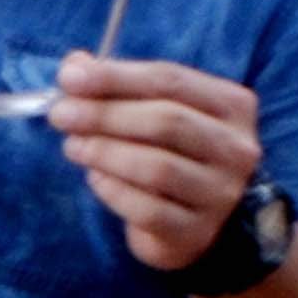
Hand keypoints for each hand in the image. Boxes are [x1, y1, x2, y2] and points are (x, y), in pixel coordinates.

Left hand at [48, 52, 264, 277]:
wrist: (193, 224)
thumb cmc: (169, 155)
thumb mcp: (152, 114)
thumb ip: (118, 88)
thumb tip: (74, 67)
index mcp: (232, 105)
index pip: (170, 80)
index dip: (115, 77)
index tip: (69, 80)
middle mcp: (236, 147)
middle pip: (166, 121)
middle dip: (105, 115)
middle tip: (61, 115)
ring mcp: (221, 192)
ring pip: (157, 167)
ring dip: (105, 153)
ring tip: (74, 146)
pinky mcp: (197, 231)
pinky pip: (148, 209)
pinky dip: (113, 191)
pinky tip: (95, 180)